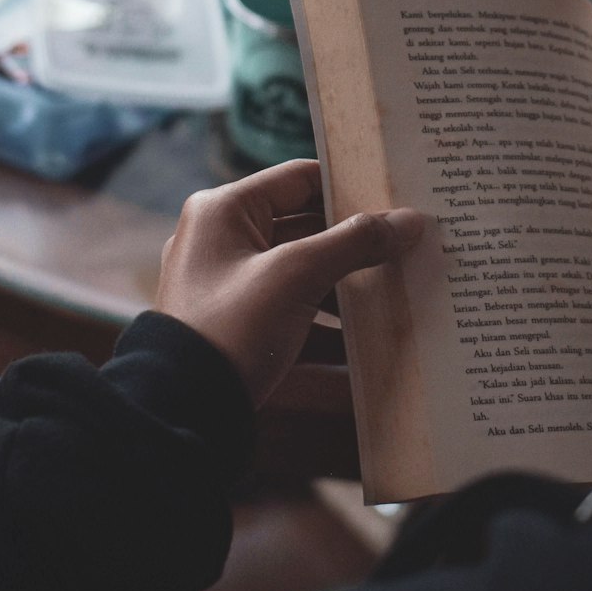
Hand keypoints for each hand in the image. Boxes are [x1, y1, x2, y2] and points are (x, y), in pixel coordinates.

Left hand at [156, 159, 423, 405]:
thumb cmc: (230, 328)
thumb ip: (354, 242)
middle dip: (355, 242)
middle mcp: (221, 239)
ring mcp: (228, 284)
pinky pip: (292, 310)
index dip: (351, 187)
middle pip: (304, 226)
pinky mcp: (238, 326)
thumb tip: (409, 221)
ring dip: (347, 284)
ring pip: (301, 271)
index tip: (398, 200)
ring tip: (398, 291)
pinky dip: (327, 322)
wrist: (183, 411)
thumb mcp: (296, 276)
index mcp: (223, 210)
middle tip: (408, 247)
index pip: (300, 178)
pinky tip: (368, 338)